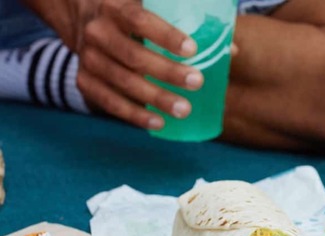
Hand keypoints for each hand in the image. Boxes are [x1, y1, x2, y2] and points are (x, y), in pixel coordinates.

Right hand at [76, 0, 203, 128]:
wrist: (81, 13)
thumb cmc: (131, 11)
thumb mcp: (151, 5)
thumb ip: (187, 21)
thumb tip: (231, 50)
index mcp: (116, 6)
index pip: (139, 19)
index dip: (166, 36)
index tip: (192, 50)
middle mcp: (97, 31)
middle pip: (133, 56)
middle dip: (167, 72)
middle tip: (197, 82)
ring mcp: (88, 57)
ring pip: (123, 82)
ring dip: (155, 99)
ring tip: (185, 110)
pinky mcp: (84, 80)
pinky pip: (108, 101)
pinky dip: (133, 115)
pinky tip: (158, 123)